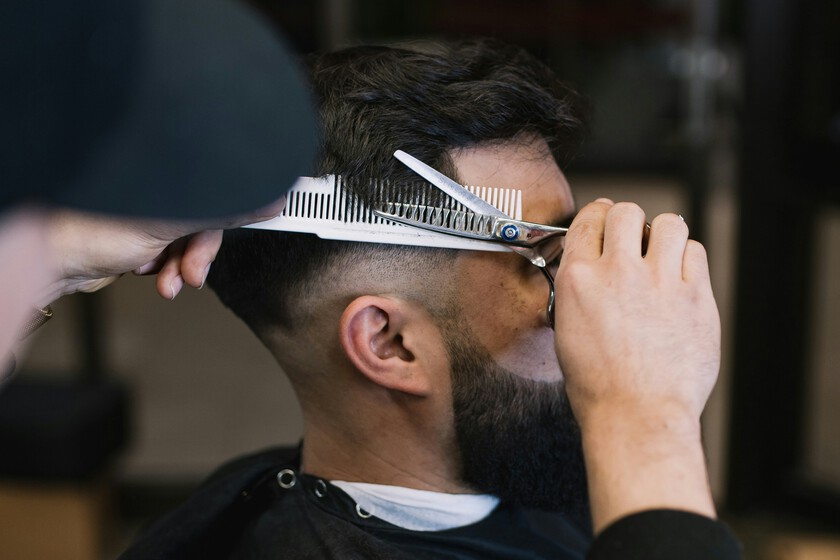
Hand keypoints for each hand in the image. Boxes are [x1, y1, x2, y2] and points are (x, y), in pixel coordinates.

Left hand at [41, 197, 284, 303]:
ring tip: (167, 281)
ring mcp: (152, 211)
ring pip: (190, 241)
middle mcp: (165, 186)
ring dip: (182, 267)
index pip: (222, 181)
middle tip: (194, 271)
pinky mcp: (142, 235)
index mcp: (173, 170)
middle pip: (209, 217)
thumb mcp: (173, 219)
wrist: (54, 260)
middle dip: (199, 252)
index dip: (241, 201)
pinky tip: (151, 273)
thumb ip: (224, 208)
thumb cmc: (94, 227)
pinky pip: (172, 254)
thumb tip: (269, 198)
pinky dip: (167, 269)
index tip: (270, 210)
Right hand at [554, 199, 719, 425]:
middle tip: (632, 239)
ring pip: (669, 223)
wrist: (637, 415)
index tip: (604, 221)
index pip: (588, 219)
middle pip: (627, 212)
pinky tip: (680, 278)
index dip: (597, 217)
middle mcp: (619, 273)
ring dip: (663, 235)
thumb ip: (578, 292)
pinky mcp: (696, 297)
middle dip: (629, 222)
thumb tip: (588, 272)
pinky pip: (696, 252)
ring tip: (661, 254)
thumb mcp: (566, 331)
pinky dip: (688, 259)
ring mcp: (661, 282)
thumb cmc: (599, 387)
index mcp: (579, 280)